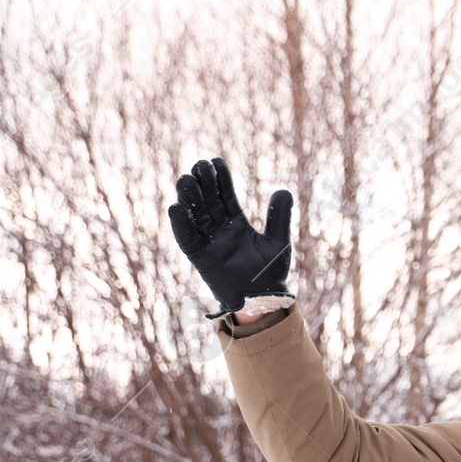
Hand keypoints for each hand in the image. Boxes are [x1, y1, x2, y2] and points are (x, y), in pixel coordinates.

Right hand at [168, 157, 295, 318]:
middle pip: (207, 201)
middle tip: (199, 165)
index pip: (226, 196)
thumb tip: (284, 190)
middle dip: (203, 183)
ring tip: (185, 180)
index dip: (221, 179)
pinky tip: (177, 208)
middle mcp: (220, 229)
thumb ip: (279, 218)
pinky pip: (187, 239)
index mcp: (237, 223)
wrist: (262, 300)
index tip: (216, 161)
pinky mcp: (199, 257)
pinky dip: (181, 225)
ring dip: (189, 198)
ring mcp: (208, 242)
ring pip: (195, 216)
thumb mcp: (278, 243)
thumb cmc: (270, 273)